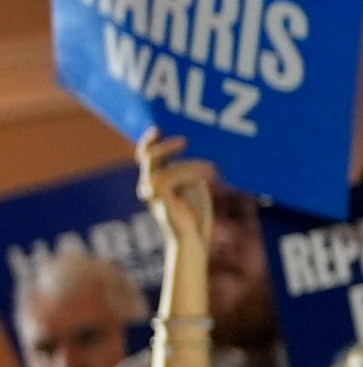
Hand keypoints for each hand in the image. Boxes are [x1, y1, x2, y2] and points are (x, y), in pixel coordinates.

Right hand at [135, 130, 216, 252]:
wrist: (193, 237)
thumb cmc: (195, 211)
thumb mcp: (193, 183)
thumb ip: (187, 168)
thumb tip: (191, 149)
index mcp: (157, 178)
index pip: (146, 155)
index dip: (149, 141)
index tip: (158, 129)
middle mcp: (150, 185)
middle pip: (149, 158)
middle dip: (165, 147)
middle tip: (185, 142)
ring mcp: (154, 196)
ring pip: (164, 170)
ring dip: (190, 166)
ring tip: (213, 170)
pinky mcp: (162, 204)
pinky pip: (166, 182)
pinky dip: (188, 174)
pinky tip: (209, 177)